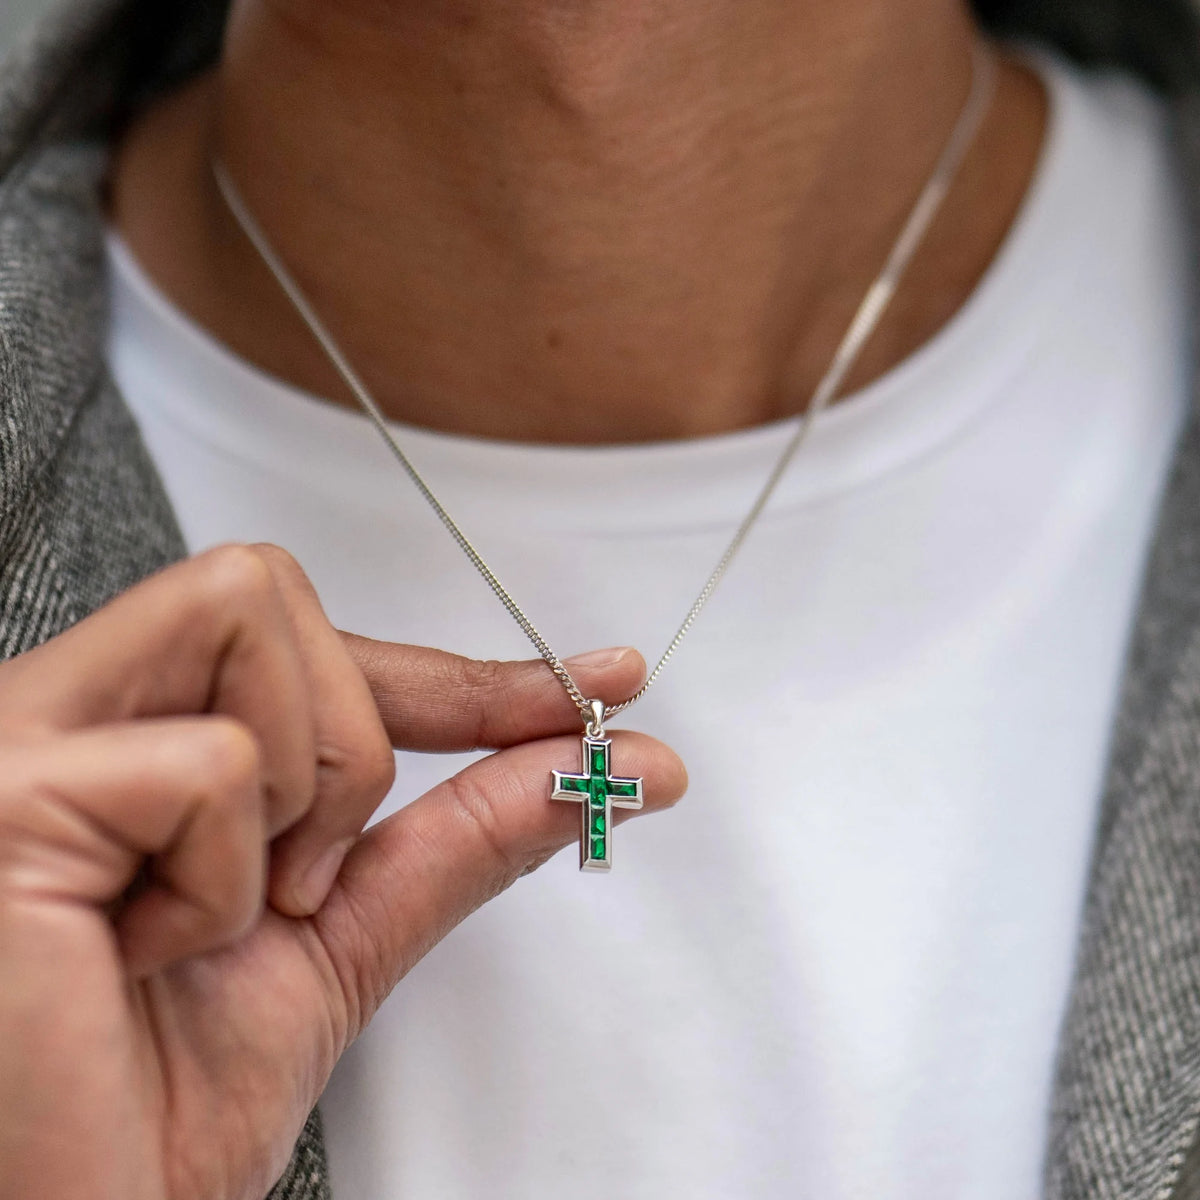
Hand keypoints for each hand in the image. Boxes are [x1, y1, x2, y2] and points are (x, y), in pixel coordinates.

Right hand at [0, 545, 685, 1199]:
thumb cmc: (149, 1104)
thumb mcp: (339, 942)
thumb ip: (456, 834)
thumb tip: (596, 763)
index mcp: (127, 735)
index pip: (309, 640)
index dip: (454, 671)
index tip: (593, 686)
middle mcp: (63, 709)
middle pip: (267, 588)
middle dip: (349, 742)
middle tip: (300, 883)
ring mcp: (21, 736)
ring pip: (246, 617)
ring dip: (294, 799)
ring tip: (209, 921)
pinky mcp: (5, 791)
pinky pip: (211, 763)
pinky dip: (223, 882)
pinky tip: (139, 958)